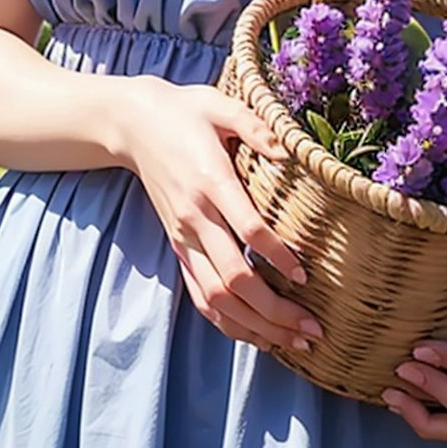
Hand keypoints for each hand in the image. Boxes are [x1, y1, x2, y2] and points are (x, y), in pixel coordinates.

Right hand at [120, 75, 322, 354]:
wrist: (133, 124)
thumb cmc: (185, 111)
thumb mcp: (221, 105)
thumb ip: (257, 127)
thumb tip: (292, 152)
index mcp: (211, 181)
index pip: (247, 230)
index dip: (277, 256)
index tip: (304, 275)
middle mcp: (195, 217)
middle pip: (234, 278)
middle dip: (274, 310)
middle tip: (312, 328)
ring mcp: (183, 237)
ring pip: (216, 298)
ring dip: (255, 326)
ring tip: (293, 342)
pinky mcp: (177, 247)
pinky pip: (200, 296)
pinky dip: (227, 322)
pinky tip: (257, 335)